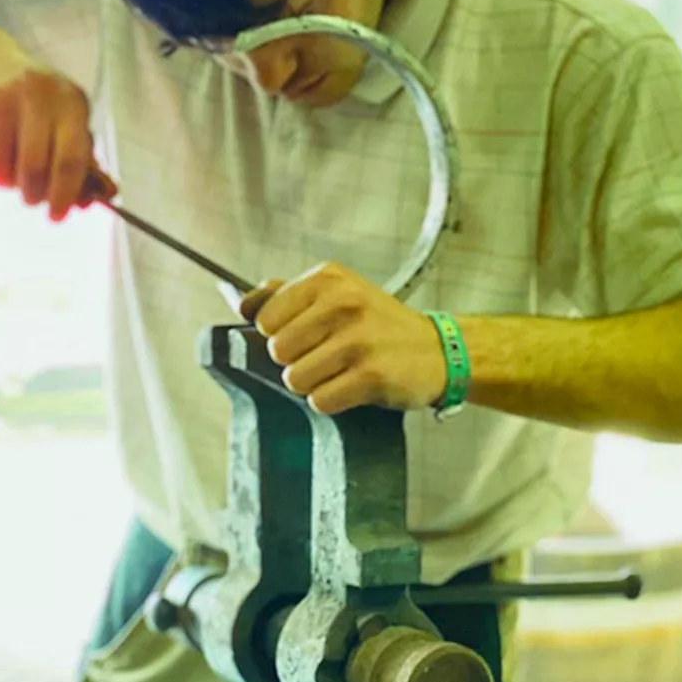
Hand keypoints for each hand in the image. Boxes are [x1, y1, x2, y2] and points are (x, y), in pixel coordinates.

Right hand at [0, 37, 115, 219]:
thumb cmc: (33, 103)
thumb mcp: (65, 120)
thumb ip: (85, 160)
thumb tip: (105, 197)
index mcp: (71, 101)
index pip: (71, 159)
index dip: (65, 194)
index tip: (57, 215)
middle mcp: (37, 94)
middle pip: (34, 168)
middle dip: (33, 194)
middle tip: (30, 198)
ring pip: (1, 169)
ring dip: (4, 181)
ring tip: (7, 167)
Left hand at [240, 262, 447, 414]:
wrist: (438, 351)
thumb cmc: (380, 325)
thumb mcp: (339, 293)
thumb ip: (288, 294)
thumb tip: (243, 302)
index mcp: (328, 279)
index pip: (265, 316)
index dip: (277, 335)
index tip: (303, 337)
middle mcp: (343, 304)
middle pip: (277, 351)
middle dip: (295, 362)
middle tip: (325, 358)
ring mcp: (358, 340)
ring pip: (295, 378)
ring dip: (312, 384)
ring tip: (338, 374)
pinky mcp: (371, 375)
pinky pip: (320, 400)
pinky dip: (331, 401)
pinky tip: (351, 388)